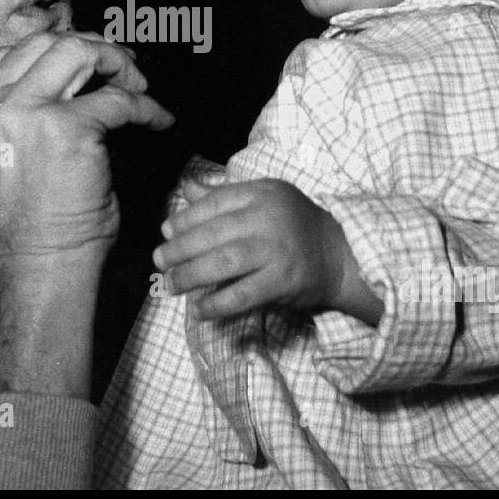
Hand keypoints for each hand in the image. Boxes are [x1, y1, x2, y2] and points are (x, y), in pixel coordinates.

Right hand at [0, 30, 173, 396]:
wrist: (33, 273)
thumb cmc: (21, 227)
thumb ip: (6, 113)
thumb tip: (66, 71)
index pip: (5, 56)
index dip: (52, 54)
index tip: (85, 67)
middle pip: (40, 44)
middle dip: (87, 48)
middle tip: (119, 69)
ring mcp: (16, 114)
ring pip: (75, 51)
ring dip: (115, 62)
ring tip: (136, 84)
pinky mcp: (62, 128)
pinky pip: (116, 99)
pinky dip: (144, 106)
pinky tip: (155, 120)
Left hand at [155, 178, 353, 318]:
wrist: (339, 254)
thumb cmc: (293, 224)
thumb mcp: (263, 198)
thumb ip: (223, 196)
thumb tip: (185, 188)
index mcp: (261, 193)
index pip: (215, 203)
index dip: (185, 218)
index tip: (165, 232)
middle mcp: (269, 217)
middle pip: (214, 233)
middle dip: (181, 249)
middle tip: (160, 261)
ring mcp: (277, 250)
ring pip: (224, 262)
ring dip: (192, 275)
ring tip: (172, 284)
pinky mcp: (284, 280)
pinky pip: (243, 294)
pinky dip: (217, 304)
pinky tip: (199, 310)